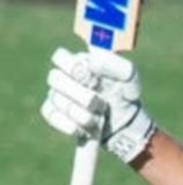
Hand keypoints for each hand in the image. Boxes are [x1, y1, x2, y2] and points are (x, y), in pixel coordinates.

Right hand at [41, 47, 155, 163]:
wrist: (125, 126)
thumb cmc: (125, 96)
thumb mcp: (128, 78)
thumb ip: (114, 64)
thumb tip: (91, 62)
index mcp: (80, 63)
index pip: (60, 57)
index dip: (71, 67)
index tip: (92, 78)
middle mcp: (65, 77)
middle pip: (54, 78)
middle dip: (78, 93)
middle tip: (99, 102)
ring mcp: (58, 95)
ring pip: (56, 99)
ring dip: (81, 112)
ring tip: (99, 117)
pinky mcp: (55, 114)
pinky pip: (52, 115)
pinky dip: (69, 124)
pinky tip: (84, 128)